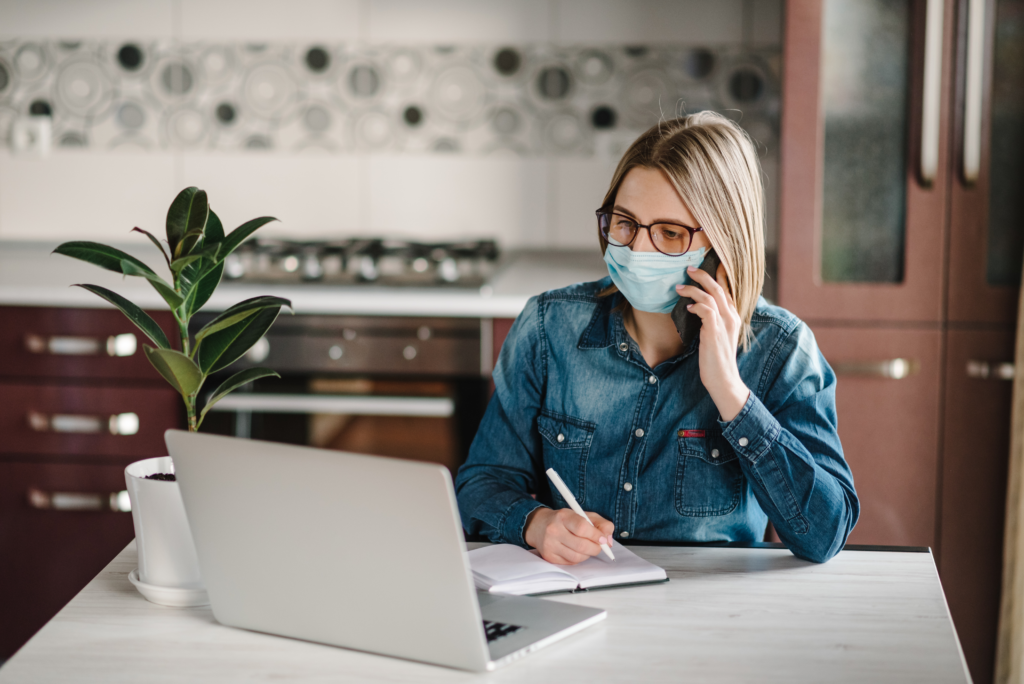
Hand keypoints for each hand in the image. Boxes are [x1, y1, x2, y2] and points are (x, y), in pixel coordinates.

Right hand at [523, 507, 614, 564]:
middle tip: (599, 546)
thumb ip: (601, 524)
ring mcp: (550, 545)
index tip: (603, 539)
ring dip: (587, 554)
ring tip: (586, 547)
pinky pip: (570, 562)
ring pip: (577, 557)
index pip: (582, 527)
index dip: (595, 535)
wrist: (539, 525)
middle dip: (595, 548)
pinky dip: (578, 558)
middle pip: (581, 545)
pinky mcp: (549, 556)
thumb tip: (608, 540)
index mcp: (563, 516)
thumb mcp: (583, 515)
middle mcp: (554, 530)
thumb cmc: (565, 520)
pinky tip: (575, 550)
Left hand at [676, 264, 749, 421]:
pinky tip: (687, 307)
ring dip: (694, 289)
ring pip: (712, 296)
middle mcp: (731, 317)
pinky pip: (706, 310)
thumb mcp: (716, 336)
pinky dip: (696, 306)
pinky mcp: (715, 332)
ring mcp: (724, 324)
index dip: (717, 276)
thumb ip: (711, 321)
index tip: (707, 265)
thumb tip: (696, 308)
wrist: (723, 379)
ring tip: (680, 286)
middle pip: (720, 288)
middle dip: (703, 275)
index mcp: (733, 317)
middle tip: (689, 268)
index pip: (728, 290)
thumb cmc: (716, 359)